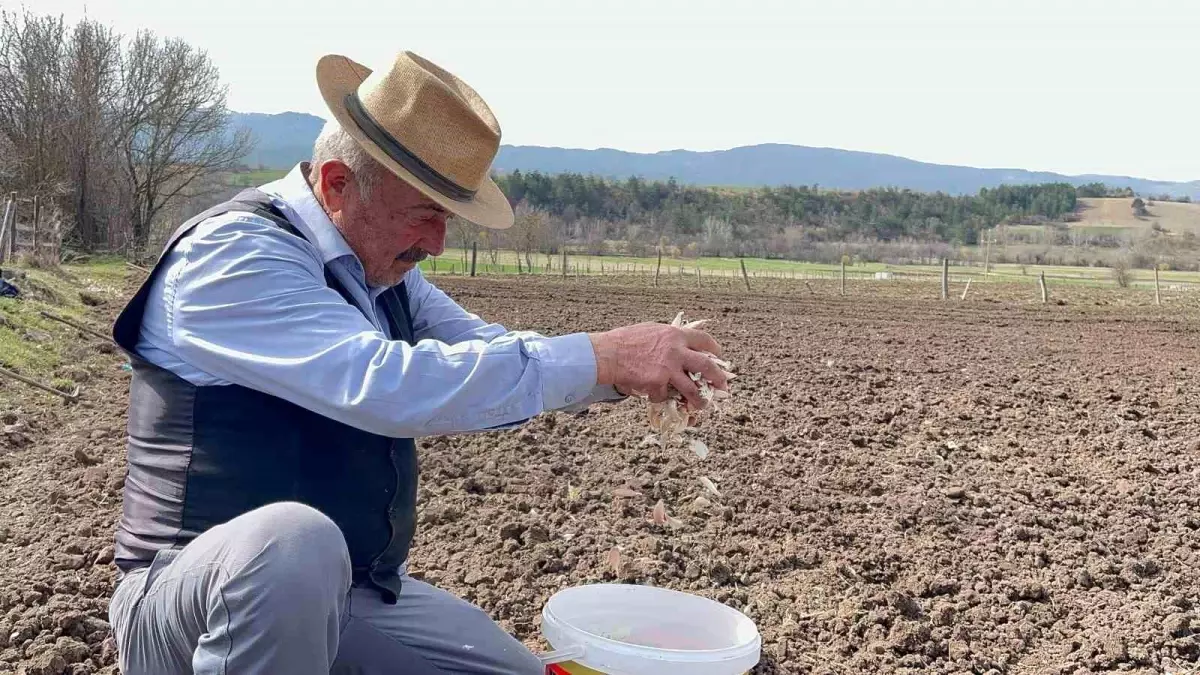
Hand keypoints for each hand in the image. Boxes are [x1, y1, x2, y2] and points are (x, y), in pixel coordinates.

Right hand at [589, 322, 727, 410]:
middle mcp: (676, 351)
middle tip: (723, 386)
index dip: (715, 350)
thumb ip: (669, 339)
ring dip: (699, 400)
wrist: (608, 354)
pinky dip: (660, 397)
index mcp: (675, 335)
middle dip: (719, 378)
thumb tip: (681, 345)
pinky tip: (652, 394)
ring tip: (702, 406)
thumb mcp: (652, 330)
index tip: (719, 357)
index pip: (704, 340)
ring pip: (693, 389)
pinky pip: (664, 396)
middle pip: (707, 366)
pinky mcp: (658, 384)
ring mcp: (668, 369)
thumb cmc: (626, 340)